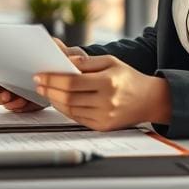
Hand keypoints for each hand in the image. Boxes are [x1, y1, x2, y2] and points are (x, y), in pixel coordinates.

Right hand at [0, 38, 86, 111]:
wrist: (68, 68)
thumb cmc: (55, 54)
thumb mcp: (50, 45)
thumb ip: (43, 43)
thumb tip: (36, 45)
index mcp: (7, 64)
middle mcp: (8, 79)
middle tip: (7, 95)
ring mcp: (15, 92)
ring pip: (4, 102)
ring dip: (10, 103)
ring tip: (20, 100)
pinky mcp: (26, 102)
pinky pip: (18, 108)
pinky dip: (20, 107)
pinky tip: (26, 102)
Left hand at [33, 54, 171, 130]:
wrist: (150, 99)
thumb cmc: (128, 78)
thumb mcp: (111, 61)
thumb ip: (87, 61)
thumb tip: (66, 62)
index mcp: (108, 82)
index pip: (72, 81)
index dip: (53, 79)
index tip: (40, 75)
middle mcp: (106, 101)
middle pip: (68, 97)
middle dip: (49, 90)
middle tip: (38, 83)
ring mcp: (104, 116)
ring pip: (70, 110)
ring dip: (54, 100)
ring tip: (46, 91)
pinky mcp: (103, 126)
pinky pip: (77, 118)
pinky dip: (65, 109)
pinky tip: (59, 101)